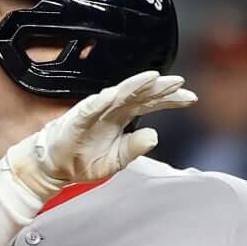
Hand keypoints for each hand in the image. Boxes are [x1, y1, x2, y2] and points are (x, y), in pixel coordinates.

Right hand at [0, 70, 197, 204]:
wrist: (55, 166)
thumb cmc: (83, 160)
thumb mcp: (116, 161)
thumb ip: (134, 148)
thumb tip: (155, 135)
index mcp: (123, 117)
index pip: (151, 103)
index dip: (171, 99)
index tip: (191, 97)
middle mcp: (112, 108)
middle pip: (141, 93)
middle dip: (161, 87)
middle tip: (180, 83)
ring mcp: (96, 109)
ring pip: (120, 92)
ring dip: (137, 84)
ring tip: (154, 78)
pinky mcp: (79, 115)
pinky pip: (94, 105)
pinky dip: (106, 98)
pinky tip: (119, 93)